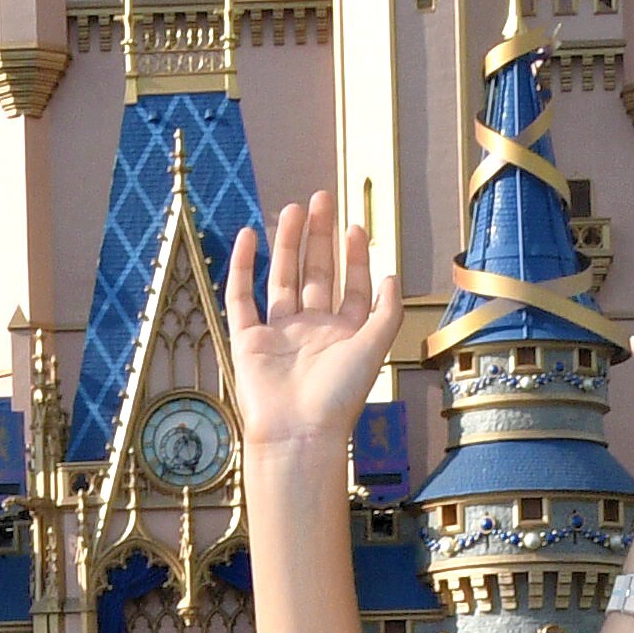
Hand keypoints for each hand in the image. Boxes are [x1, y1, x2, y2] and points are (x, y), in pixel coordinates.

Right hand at [220, 194, 396, 457]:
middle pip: (315, 274)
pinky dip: (242, 267)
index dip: (354, 256)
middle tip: (321, 199)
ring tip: (292, 209)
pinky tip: (247, 237)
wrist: (298, 433)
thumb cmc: (339, 397)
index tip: (354, 226)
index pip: (350, 286)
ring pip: (282, 278)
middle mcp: (311, 331)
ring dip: (287, 244)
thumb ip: (386, 311)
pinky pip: (241, 297)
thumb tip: (392, 275)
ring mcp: (278, 334)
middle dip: (319, 237)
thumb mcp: (374, 347)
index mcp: (343, 334)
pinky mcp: (247, 340)